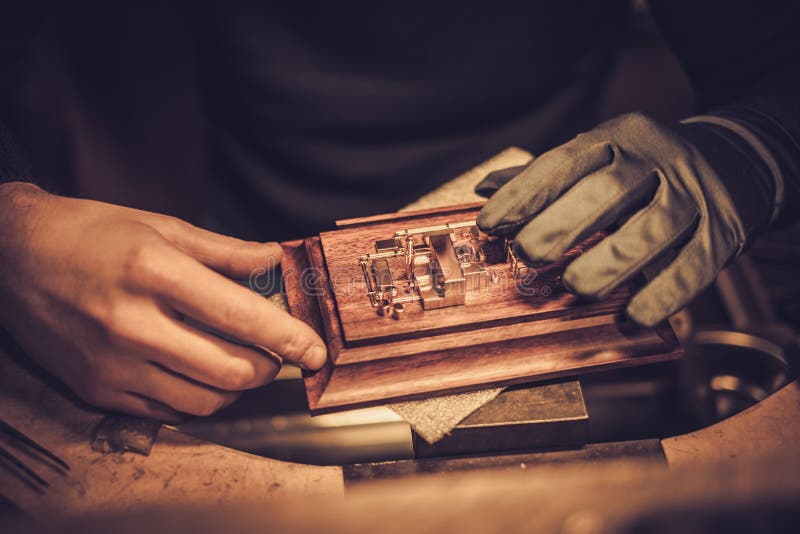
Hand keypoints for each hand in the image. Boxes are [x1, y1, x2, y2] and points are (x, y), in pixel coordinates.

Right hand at [0, 183, 325, 421]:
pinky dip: (197, 397)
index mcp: (154, 271)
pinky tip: (198, 372)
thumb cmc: (92, 234)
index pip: (240, 315)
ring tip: (240, 361)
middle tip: (276, 354)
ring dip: (237, 386)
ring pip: (204, 399)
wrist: (13, 257)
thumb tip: (275, 259)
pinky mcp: (96, 389)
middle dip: (269, 367)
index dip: (289, 337)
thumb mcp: (161, 226)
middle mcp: (131, 322)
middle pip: (230, 369)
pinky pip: (168, 410)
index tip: (316, 351)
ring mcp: (111, 362)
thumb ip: (224, 250)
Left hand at [476, 112, 774, 326]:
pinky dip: (661, 296)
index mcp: (618, 138)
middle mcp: (658, 159)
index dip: (523, 194)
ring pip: (652, 229)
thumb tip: (483, 187)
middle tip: (529, 256)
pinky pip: (693, 268)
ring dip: (608, 263)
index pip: (564, 161)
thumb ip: (545, 177)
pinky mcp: (725, 232)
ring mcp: (695, 194)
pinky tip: (631, 316)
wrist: (736, 163)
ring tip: (575, 288)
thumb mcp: (600, 159)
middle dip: (561, 225)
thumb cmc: (645, 171)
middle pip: (607, 191)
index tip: (489, 225)